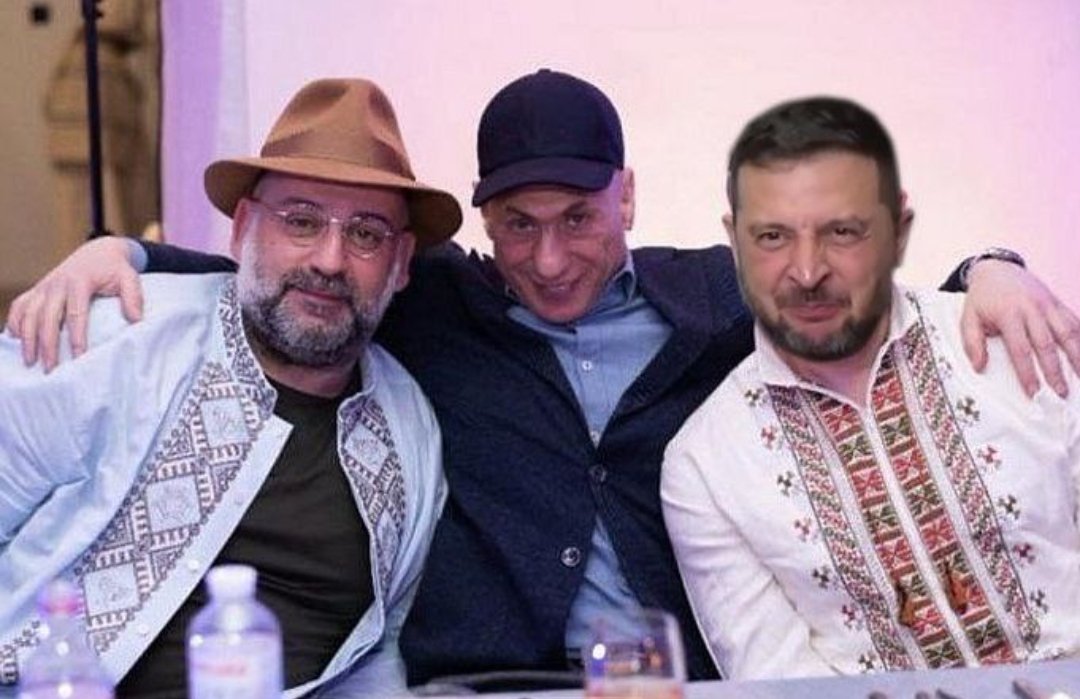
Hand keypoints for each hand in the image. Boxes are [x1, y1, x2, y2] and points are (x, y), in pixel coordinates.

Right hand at [4, 236, 143, 371]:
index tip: (79, 359)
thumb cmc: (115, 269)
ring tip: (30, 361)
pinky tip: (15, 340)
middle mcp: (57, 284)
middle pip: (47, 318)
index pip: (76, 314)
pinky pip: (19, 306)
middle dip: (47, 344)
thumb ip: (133, 297)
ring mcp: (44, 286)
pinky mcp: (37, 289)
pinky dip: (14, 322)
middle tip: (50, 368)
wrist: (98, 252)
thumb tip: (136, 320)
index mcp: (79, 281)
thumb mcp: (129, 277)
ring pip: (29, 314)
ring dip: (27, 338)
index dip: (76, 337)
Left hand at [960, 259, 1079, 397]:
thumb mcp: (968, 318)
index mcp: (1008, 314)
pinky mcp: (1057, 302)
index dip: (1027, 373)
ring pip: (1068, 332)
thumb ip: (972, 343)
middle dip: (1055, 371)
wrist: (997, 268)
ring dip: (1077, 356)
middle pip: (1047, 344)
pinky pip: (1075, 320)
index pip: (1020, 349)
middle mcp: (1031, 309)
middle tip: (1061, 393)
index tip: (1033, 392)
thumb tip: (979, 367)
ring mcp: (1048, 304)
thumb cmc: (982, 298)